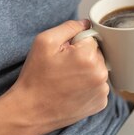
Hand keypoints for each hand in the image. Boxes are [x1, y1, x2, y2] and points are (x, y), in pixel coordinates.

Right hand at [9, 20, 109, 134]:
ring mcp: (102, 91)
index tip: (63, 55)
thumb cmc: (35, 77)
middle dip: (83, 58)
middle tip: (63, 69)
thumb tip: (86, 23)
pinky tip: (73, 91)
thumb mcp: (44, 42)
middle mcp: (100, 73)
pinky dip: (89, 87)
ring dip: (87, 72)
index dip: (75, 44)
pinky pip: (98, 87)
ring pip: (98, 71)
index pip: (90, 38)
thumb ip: (68, 27)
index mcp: (88, 56)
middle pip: (97, 55)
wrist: (31, 111)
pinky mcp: (100, 103)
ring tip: (67, 81)